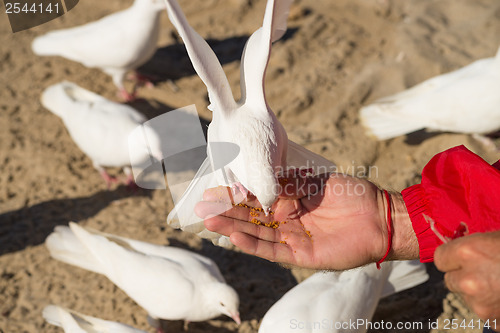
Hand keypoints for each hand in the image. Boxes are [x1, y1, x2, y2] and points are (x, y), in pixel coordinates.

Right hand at [195, 173, 418, 269]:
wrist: (378, 215)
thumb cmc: (349, 194)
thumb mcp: (313, 181)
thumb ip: (286, 183)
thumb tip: (257, 180)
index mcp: (288, 202)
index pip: (254, 200)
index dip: (233, 196)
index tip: (212, 191)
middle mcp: (285, 221)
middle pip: (250, 218)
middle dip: (226, 213)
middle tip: (201, 208)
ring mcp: (291, 239)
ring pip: (256, 234)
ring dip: (233, 228)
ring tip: (211, 221)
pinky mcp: (300, 256)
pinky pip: (272, 251)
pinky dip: (254, 245)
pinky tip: (235, 238)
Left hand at [434, 231, 499, 324]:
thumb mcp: (497, 238)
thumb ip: (474, 246)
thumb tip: (460, 251)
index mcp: (468, 252)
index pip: (440, 258)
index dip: (451, 257)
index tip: (462, 257)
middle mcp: (468, 280)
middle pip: (450, 280)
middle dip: (463, 276)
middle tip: (486, 271)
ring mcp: (480, 304)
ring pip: (467, 297)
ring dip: (478, 292)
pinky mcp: (494, 321)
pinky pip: (485, 312)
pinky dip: (495, 307)